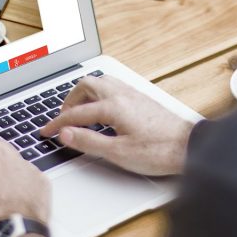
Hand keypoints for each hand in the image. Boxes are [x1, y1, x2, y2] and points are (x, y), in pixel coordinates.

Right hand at [39, 75, 193, 175]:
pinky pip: (113, 87)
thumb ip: (89, 142)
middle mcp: (122, 95)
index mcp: (113, 107)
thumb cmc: (159, 151)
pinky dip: (99, 94)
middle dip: (69, 100)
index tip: (47, 132)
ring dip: (85, 94)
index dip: (58, 123)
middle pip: (86, 85)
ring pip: (101, 82)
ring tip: (79, 112)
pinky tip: (102, 109)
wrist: (189, 147)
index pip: (76, 113)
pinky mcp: (142, 99)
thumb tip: (66, 134)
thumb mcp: (118, 153)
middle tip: (63, 118)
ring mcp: (133, 94)